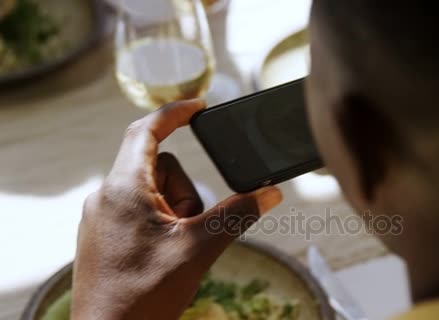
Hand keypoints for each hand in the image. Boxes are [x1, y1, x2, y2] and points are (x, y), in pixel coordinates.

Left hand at [71, 100, 282, 319]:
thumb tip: (270, 193)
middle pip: (160, 168)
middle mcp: (106, 197)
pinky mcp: (105, 236)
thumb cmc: (143, 296)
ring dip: (176, 212)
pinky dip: (163, 223)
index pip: (146, 131)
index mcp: (123, 189)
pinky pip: (141, 212)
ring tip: (175, 249)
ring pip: (153, 193)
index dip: (175, 113)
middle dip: (185, 191)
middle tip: (190, 228)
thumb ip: (236, 215)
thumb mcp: (198, 249)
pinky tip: (165, 255)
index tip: (200, 106)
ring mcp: (103, 218)